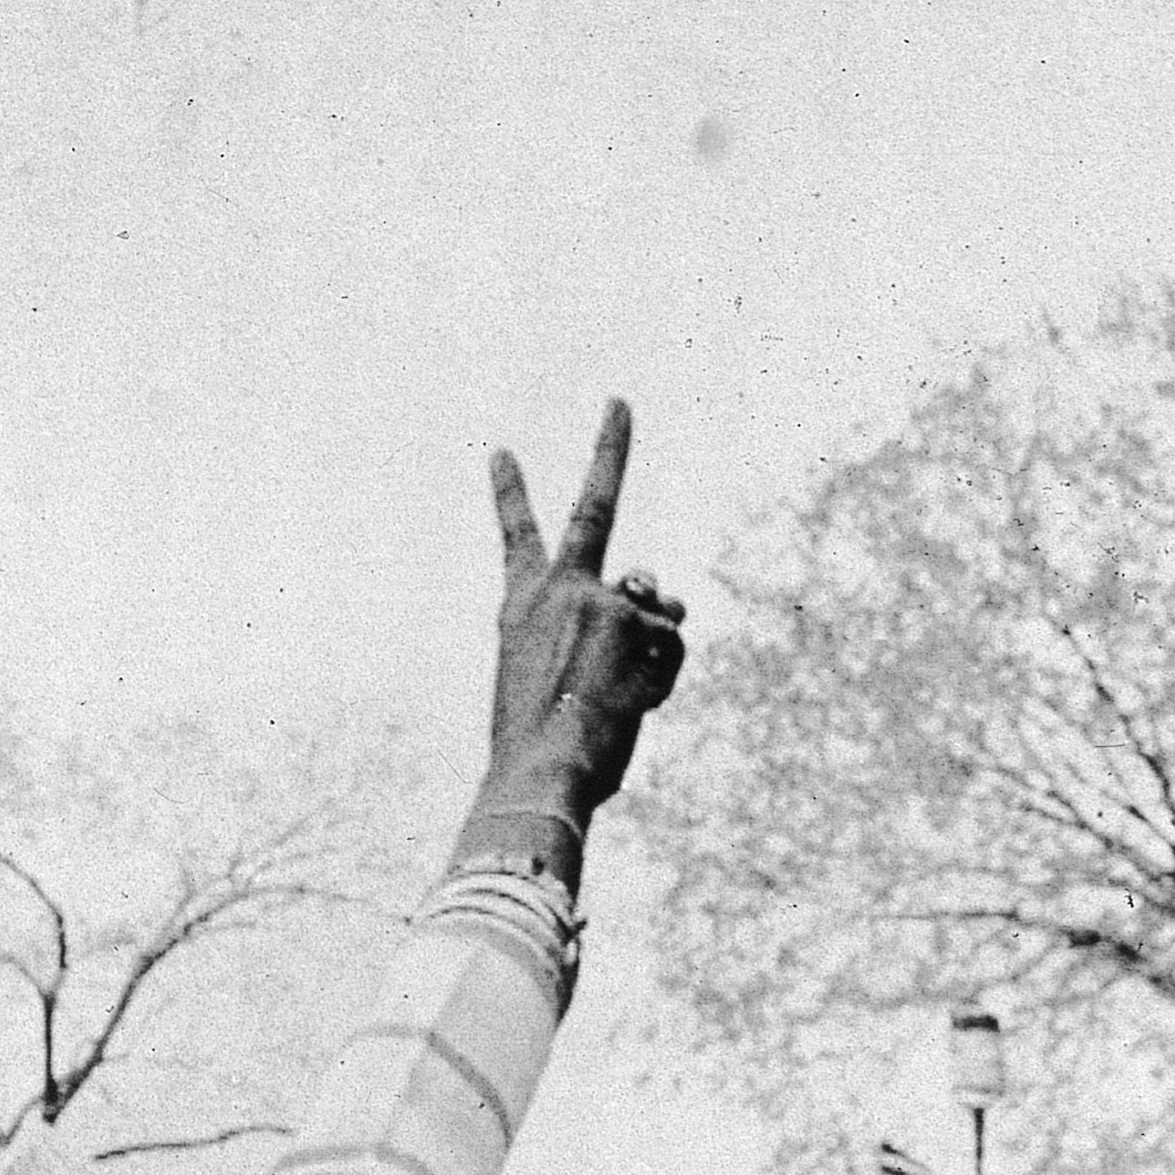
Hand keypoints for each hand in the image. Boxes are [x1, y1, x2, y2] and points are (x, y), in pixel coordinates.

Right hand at [474, 402, 683, 822]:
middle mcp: (556, 590)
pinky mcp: (633, 615)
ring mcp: (597, 596)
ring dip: (652, 645)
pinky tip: (629, 702)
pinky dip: (661, 679)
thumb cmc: (545, 745)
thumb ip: (614, 626)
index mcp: (519, 610)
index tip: (502, 450)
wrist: (540, 772)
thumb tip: (671, 596)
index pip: (516, 539)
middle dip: (609, 447)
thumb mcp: (567, 678)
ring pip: (654, 606)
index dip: (511, 493)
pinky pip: (670, 644)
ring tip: (618, 694)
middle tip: (618, 402)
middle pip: (595, 505)